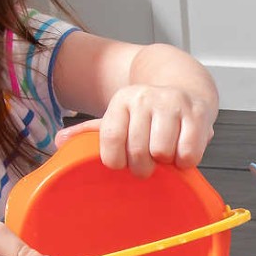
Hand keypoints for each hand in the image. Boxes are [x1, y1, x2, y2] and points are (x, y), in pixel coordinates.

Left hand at [57, 84, 215, 177]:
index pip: (110, 139)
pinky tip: (182, 154)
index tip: (122, 164)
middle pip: (138, 151)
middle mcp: (145, 98)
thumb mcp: (119, 117)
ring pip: (162, 152)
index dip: (116, 161)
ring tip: (165, 155)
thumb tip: (58, 141)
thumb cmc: (149, 113)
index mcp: (121, 101)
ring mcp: (172, 104)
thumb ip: (91, 132)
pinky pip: (188, 152)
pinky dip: (185, 161)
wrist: (187, 87)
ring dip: (165, 162)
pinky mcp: (196, 114)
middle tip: (147, 165)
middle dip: (142, 167)